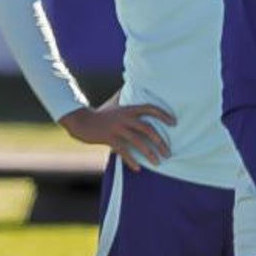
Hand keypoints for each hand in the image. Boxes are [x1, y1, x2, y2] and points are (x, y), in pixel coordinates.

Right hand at [57, 102, 175, 170]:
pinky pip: (124, 151)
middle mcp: (124, 117)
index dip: (164, 115)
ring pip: (138, 141)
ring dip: (149, 153)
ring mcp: (117, 128)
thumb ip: (125, 100)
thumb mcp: (114, 105)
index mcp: (128, 109)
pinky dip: (131, 160)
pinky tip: (137, 168)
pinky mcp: (109, 138)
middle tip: (168, 153)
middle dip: (160, 142)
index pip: (150, 108)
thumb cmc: (100, 115)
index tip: (174, 123)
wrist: (80, 120)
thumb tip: (131, 88)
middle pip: (148, 129)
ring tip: (157, 163)